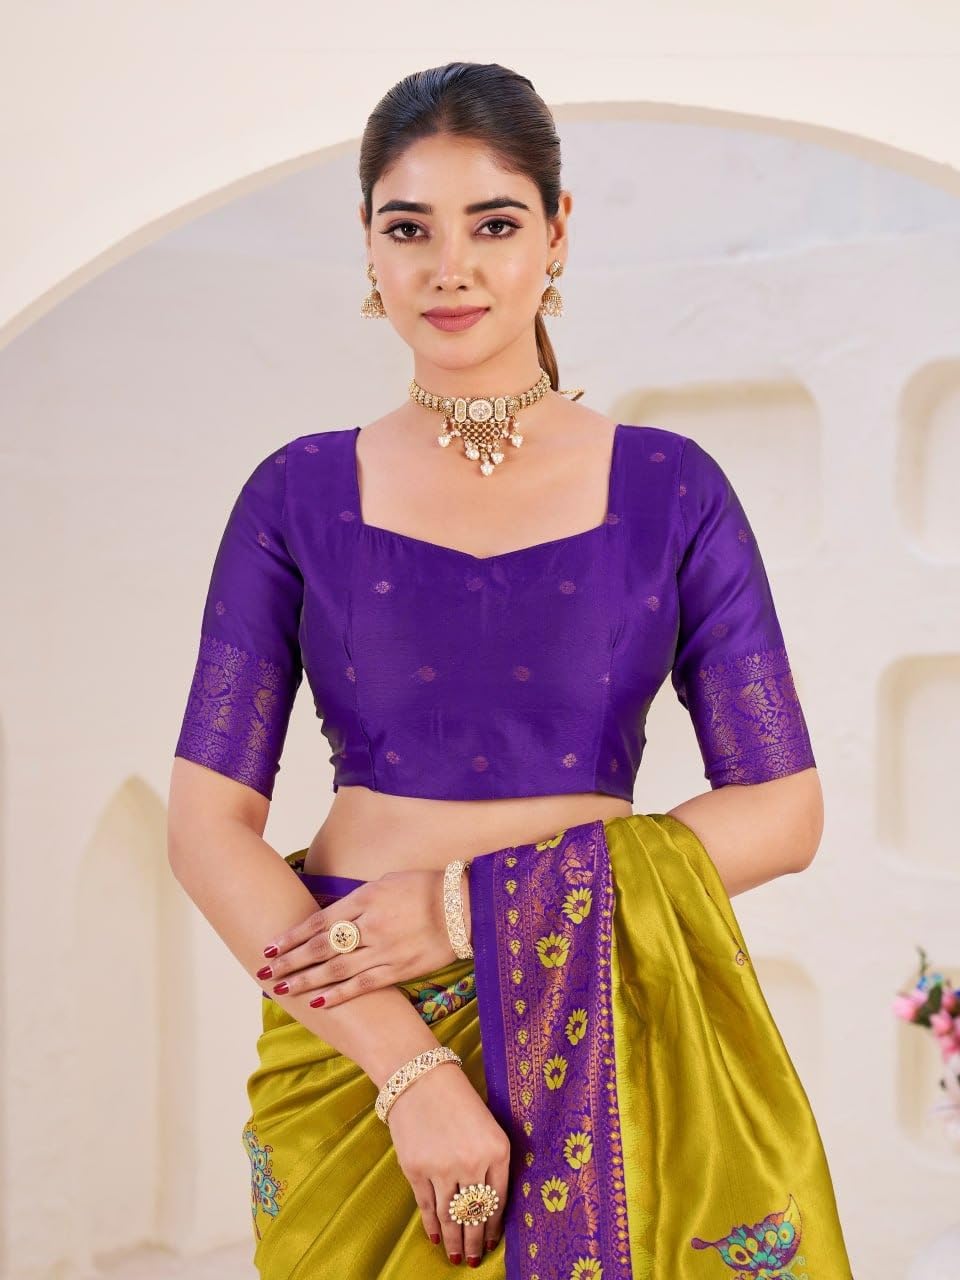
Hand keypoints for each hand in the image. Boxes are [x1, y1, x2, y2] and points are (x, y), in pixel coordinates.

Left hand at [255, 868, 468, 1008]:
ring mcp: (384, 949)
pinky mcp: (400, 969)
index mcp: (365, 898)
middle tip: (264, 973)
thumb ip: (358, 900)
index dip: (292, 936)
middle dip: (290, 961)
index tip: (270, 948)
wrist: (466, 906)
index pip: (319, 921)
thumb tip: (329, 915)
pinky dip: (338, 995)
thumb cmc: (426, 888)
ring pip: (336, 969)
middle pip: (321, 947)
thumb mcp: (387, 882)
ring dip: (306, 980)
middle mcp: (370, 925)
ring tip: (281, 989)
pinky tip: (318, 1001)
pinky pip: (363, 985)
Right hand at [388, 1062, 508, 1264]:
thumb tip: (487, 1207)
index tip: (490, 1242)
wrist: (420, 1077)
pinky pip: (427, 1207)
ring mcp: (443, 1168)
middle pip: (475, 1215)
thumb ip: (490, 1162)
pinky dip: (431, 1226)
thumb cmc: (456, 1099)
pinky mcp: (416, 1169)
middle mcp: (473, 1162)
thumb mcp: (486, 1126)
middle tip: (473, 1260)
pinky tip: (435, 1237)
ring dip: (454, 1241)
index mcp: (497, 1150)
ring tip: (456, 1258)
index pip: (498, 1201)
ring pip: (450, 1217)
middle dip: (474, 1241)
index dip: (493, 1227)